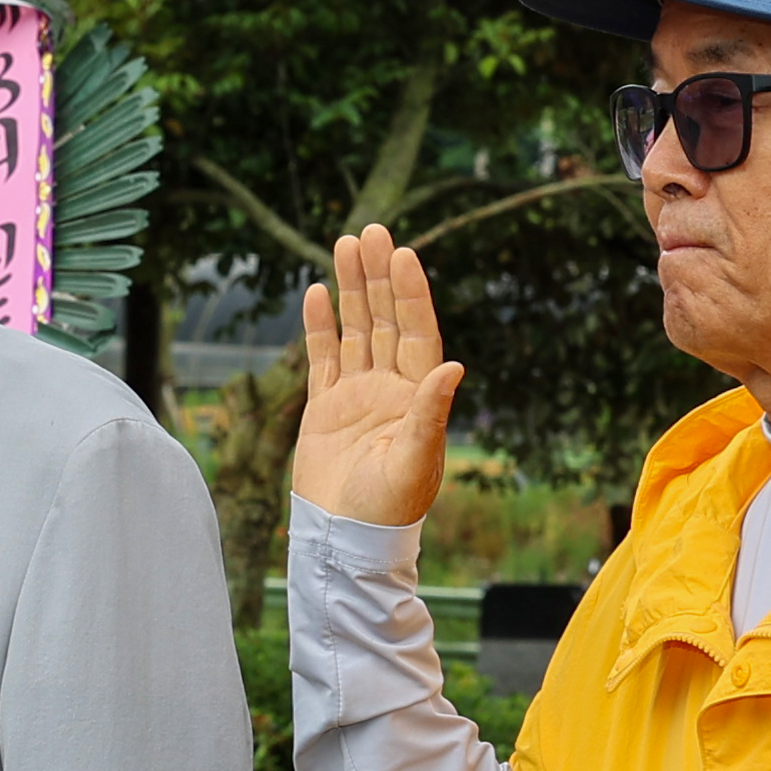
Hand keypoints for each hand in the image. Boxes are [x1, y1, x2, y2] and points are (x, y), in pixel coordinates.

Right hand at [290, 226, 468, 528]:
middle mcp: (391, 388)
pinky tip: (316, 293)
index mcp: (418, 397)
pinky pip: (323, 357)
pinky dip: (319, 325)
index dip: (411, 294)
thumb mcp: (415, 462)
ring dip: (351, 288)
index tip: (404, 255)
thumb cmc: (388, 508)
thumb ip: (430, 414)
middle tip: (372, 231)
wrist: (346, 539)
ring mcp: (357, 395)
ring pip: (355, 329)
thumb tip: (454, 366)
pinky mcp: (326, 407)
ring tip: (345, 243)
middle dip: (379, 276)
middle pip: (385, 319)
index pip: (416, 332)